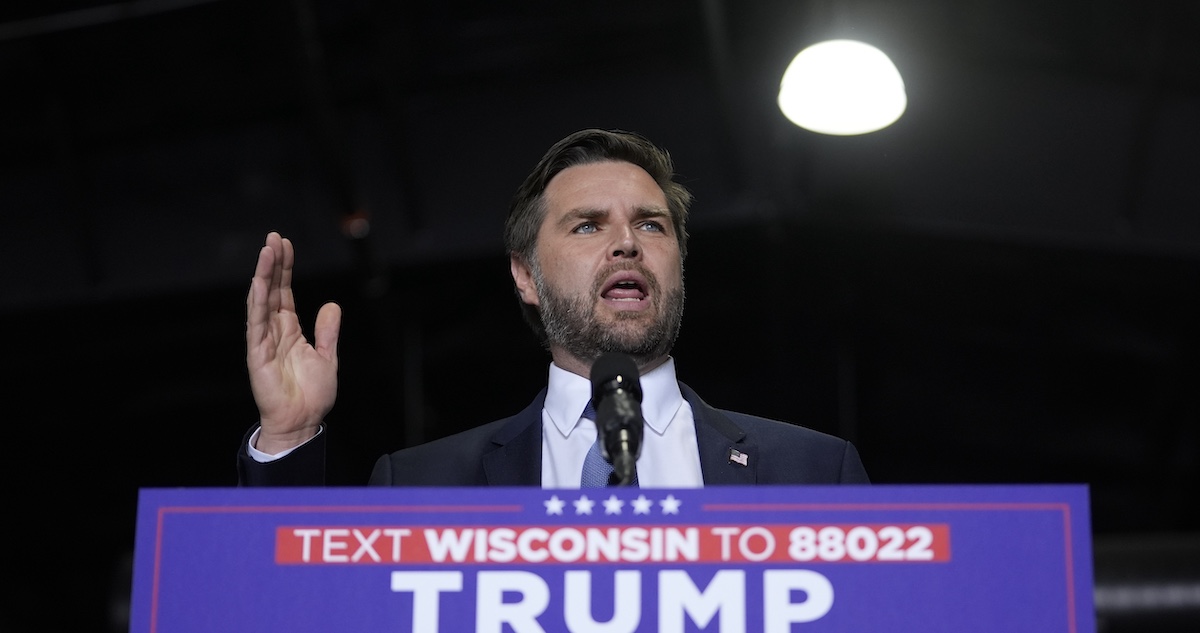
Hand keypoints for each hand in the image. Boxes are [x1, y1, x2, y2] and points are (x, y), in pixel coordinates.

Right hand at [245, 232, 340, 453]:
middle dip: (273, 264)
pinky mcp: (258, 354)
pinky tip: (258, 283)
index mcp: (290, 330)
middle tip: (274, 238)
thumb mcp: (327, 357)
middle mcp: (274, 331)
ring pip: (261, 302)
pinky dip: (257, 303)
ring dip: (263, 276)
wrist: (302, 421)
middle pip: (272, 290)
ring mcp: (264, 341)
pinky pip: (256, 324)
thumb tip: (331, 305)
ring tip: (266, 251)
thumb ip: (327, 331)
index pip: (284, 292)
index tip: (286, 245)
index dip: (285, 269)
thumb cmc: (311, 395)